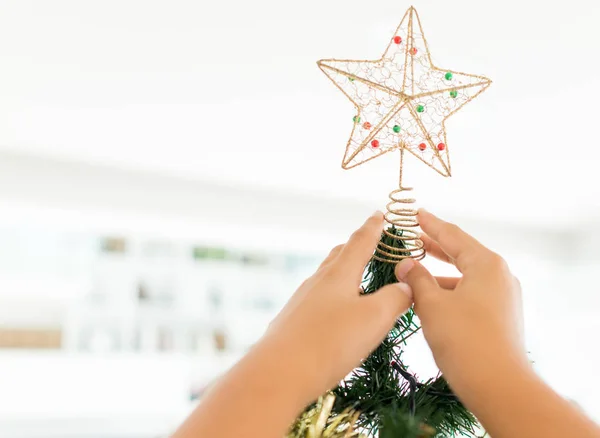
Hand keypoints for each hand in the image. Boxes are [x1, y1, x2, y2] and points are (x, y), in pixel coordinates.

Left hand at [263, 211, 412, 401]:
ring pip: (327, 278)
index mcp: (339, 274)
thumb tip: (405, 286)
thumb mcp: (374, 319)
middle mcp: (317, 281)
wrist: (279, 372)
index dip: (373, 227)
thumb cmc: (330, 342)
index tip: (380, 214)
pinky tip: (337, 314)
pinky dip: (334, 297)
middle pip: (339, 256)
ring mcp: (302, 301)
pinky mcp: (294, 321)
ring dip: (345, 273)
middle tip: (371, 242)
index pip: (360, 242)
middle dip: (356, 247)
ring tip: (358, 279)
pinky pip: (318, 300)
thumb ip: (395, 298)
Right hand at [394, 209, 527, 393]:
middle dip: (433, 247)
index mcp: (486, 264)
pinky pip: (471, 293)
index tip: (414, 213)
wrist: (499, 385)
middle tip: (411, 237)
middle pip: (461, 253)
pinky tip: (429, 298)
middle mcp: (499, 275)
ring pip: (465, 276)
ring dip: (438, 274)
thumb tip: (405, 264)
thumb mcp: (432, 304)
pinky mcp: (501, 316)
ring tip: (412, 272)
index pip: (452, 235)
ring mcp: (503, 296)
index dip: (429, 223)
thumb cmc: (464, 339)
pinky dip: (449, 291)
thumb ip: (416, 278)